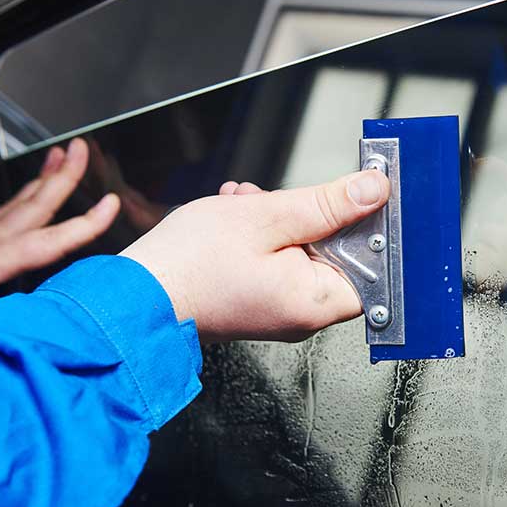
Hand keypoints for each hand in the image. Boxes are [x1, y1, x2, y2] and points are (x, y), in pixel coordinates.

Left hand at [0, 138, 120, 334]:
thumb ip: (4, 325)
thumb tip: (44, 330)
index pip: (50, 239)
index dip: (85, 223)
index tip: (111, 204)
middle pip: (36, 201)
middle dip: (64, 174)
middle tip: (82, 147)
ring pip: (22, 199)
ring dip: (46, 175)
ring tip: (63, 153)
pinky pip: (9, 207)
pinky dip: (29, 192)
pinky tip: (34, 189)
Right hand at [121, 170, 389, 342]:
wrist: (132, 294)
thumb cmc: (189, 265)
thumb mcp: (267, 217)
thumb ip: (327, 204)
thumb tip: (373, 191)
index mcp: (313, 302)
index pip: (374, 268)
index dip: (370, 229)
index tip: (360, 198)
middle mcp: (301, 314)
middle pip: (336, 255)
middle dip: (311, 216)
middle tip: (279, 199)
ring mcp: (278, 309)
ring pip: (302, 252)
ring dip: (279, 219)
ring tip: (245, 204)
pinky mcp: (258, 301)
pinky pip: (277, 262)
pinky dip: (262, 234)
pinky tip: (236, 216)